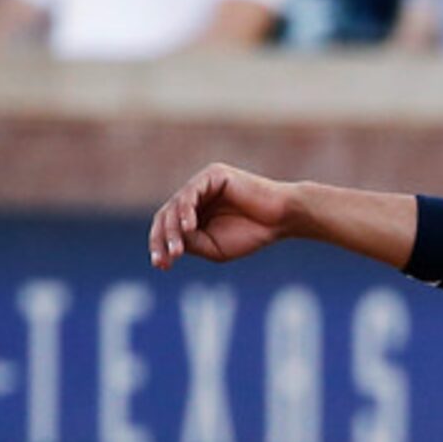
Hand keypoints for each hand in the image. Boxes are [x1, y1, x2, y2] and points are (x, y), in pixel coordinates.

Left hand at [149, 162, 299, 269]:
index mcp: (194, 212)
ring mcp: (203, 183)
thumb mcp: (214, 247)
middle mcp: (195, 195)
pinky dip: (186, 212)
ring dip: (172, 230)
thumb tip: (169, 237)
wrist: (283, 218)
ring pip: (174, 206)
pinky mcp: (213, 175)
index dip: (159, 245)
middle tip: (168, 259)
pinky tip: (189, 228)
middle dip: (163, 239)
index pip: (166, 227)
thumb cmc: (252, 234)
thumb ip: (190, 242)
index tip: (161, 266)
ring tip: (178, 250)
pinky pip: (190, 193)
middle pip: (165, 216)